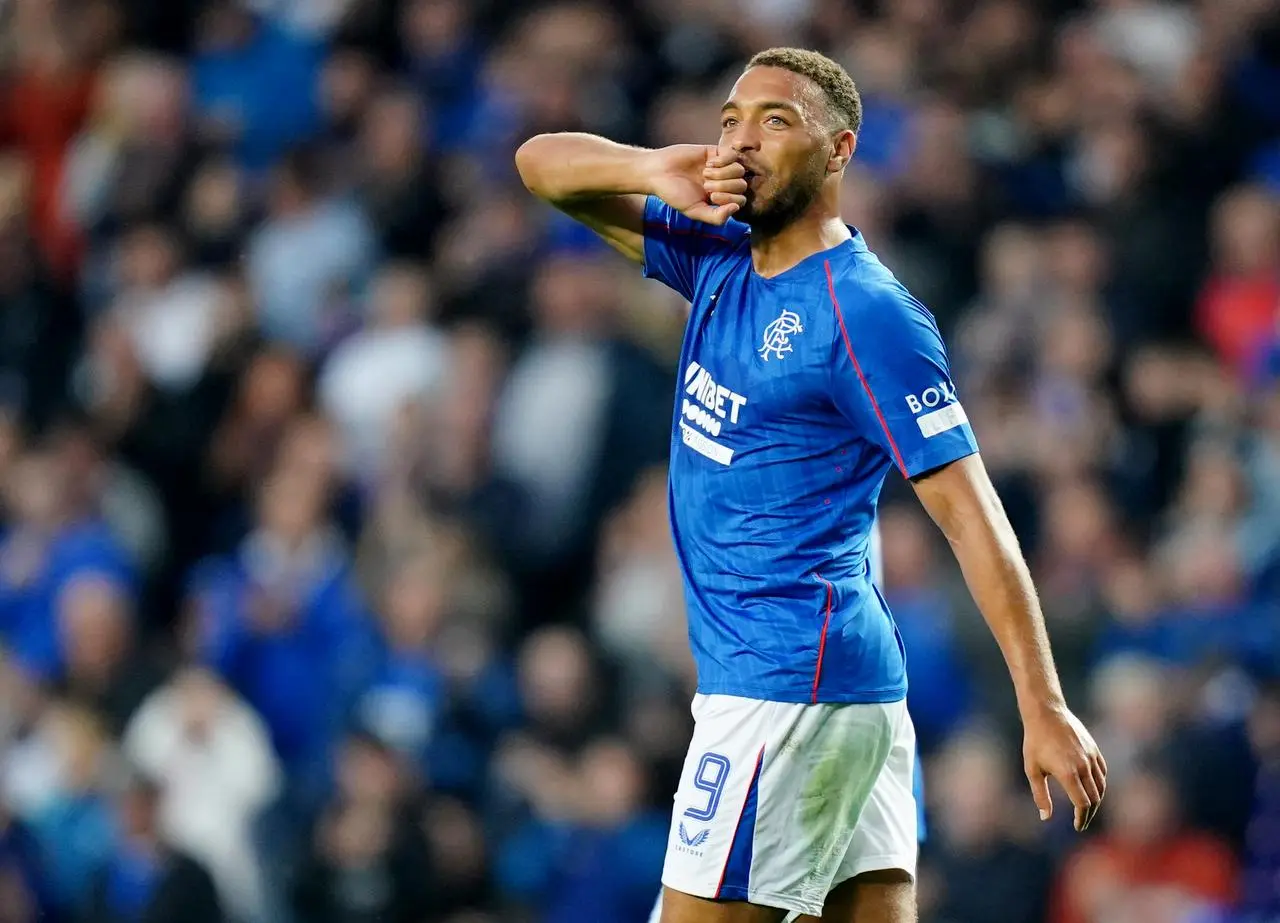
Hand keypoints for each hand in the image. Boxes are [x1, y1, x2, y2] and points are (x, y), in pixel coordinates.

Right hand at [645, 145, 745, 224]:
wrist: (658, 172)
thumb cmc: (674, 194)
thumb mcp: (695, 211)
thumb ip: (716, 217)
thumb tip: (736, 208)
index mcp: (719, 199)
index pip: (740, 200)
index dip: (730, 199)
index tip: (711, 197)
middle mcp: (723, 183)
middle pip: (742, 185)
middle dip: (724, 186)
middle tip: (705, 185)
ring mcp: (721, 167)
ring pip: (739, 170)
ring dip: (722, 173)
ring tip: (705, 173)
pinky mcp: (716, 152)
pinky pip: (733, 155)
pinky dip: (723, 161)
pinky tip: (708, 163)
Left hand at [1022, 701, 1106, 830]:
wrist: (1046, 713)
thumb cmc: (1035, 742)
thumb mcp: (1032, 769)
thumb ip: (1040, 795)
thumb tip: (1045, 817)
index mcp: (1068, 774)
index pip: (1083, 804)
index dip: (1081, 818)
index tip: (1077, 826)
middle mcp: (1084, 766)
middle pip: (1095, 798)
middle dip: (1089, 813)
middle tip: (1081, 821)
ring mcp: (1091, 757)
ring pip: (1101, 786)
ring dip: (1097, 800)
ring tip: (1087, 808)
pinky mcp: (1094, 749)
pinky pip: (1103, 772)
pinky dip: (1100, 784)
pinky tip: (1093, 789)